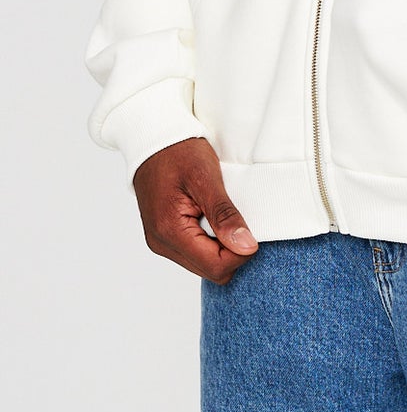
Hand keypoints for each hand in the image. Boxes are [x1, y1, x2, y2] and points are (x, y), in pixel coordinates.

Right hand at [133, 136, 257, 283]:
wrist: (153, 140)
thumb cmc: (179, 153)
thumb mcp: (206, 179)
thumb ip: (224, 215)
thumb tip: (246, 246)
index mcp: (170, 232)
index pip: (216, 267)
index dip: (241, 252)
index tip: (249, 227)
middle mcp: (161, 243)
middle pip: (211, 270)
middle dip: (232, 250)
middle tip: (236, 218)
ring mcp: (161, 242)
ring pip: (204, 264)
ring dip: (221, 245)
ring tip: (221, 214)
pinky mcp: (165, 237)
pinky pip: (196, 252)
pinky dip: (211, 240)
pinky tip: (212, 216)